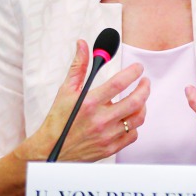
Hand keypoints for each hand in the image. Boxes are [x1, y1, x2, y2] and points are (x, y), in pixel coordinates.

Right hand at [0, 39, 147, 195]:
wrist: (50, 150)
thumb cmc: (58, 119)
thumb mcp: (66, 91)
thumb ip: (78, 67)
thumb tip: (82, 44)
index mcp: (89, 103)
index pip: (119, 83)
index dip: (133, 72)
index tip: (138, 68)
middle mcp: (100, 120)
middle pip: (135, 101)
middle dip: (145, 88)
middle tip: (145, 82)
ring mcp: (107, 135)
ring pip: (138, 118)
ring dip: (143, 105)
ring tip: (140, 98)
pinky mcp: (111, 148)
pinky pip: (133, 134)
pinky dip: (134, 125)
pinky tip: (129, 118)